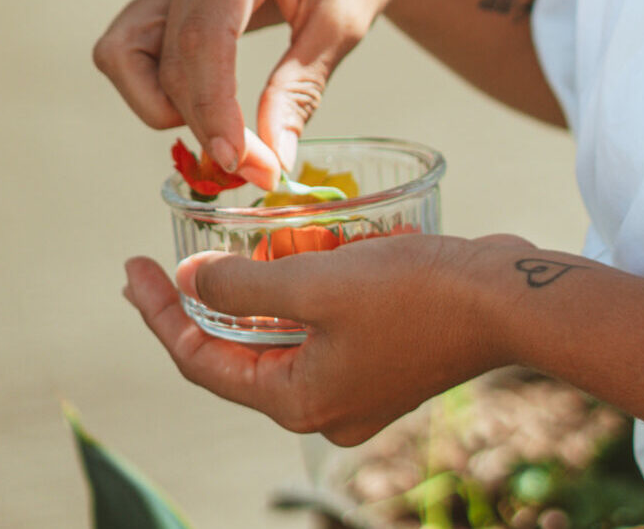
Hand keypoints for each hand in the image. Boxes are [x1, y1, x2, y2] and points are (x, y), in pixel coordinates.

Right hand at [93, 0, 426, 182]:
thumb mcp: (344, 24)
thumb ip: (300, 90)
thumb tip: (270, 160)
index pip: (202, 36)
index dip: (212, 107)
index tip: (239, 161)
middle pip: (168, 53)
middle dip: (204, 120)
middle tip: (256, 166)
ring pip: (126, 48)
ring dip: (162, 103)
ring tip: (226, 130)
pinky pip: (138, 37)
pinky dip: (160, 80)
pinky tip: (210, 101)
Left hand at [121, 234, 519, 443]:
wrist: (509, 300)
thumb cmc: (416, 293)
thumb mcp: (317, 283)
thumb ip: (245, 287)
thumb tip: (193, 282)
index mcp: (298, 400)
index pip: (203, 361)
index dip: (162, 313)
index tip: (134, 267)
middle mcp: (323, 404)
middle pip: (241, 351)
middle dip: (209, 299)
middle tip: (173, 252)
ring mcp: (359, 383)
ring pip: (286, 334)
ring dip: (262, 287)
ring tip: (241, 239)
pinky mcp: (388, 355)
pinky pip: (326, 323)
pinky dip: (308, 286)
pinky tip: (309, 243)